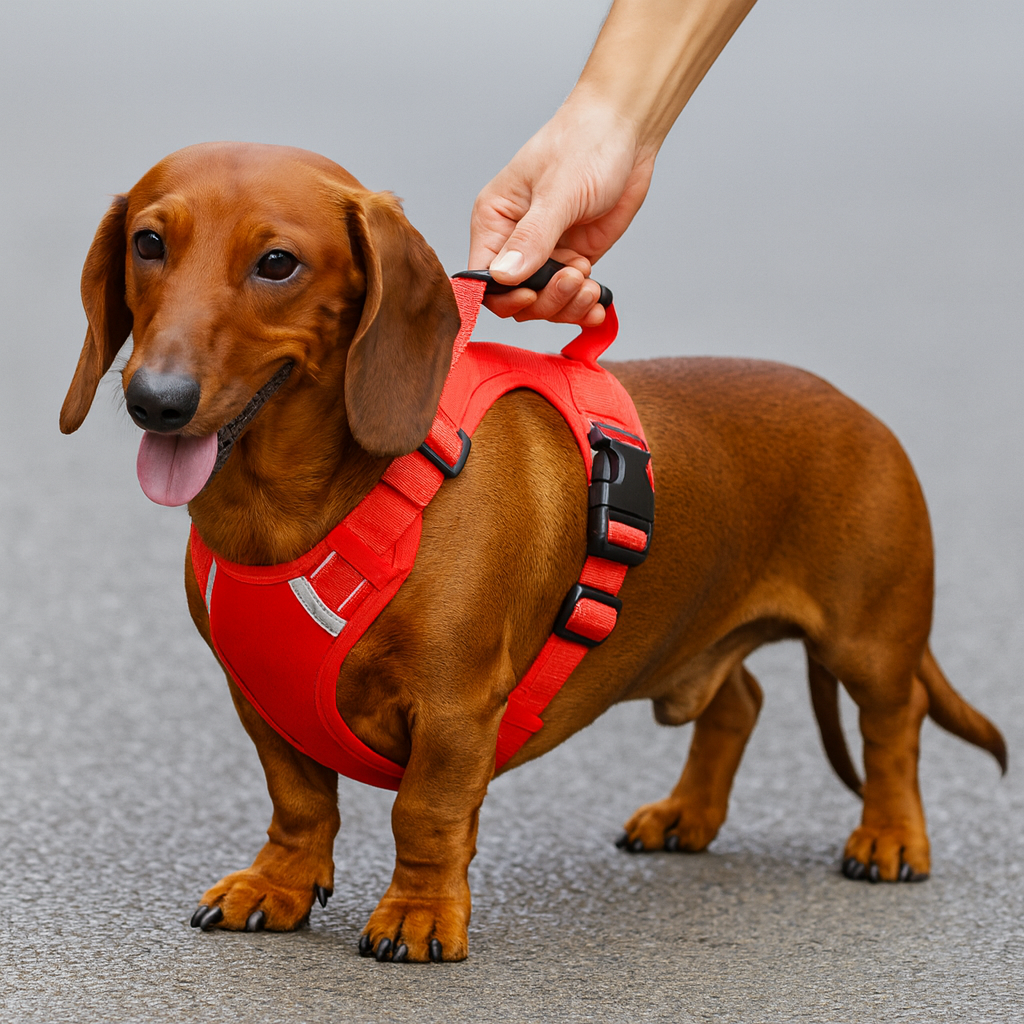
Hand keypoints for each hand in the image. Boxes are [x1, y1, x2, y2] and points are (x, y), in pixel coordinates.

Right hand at [469, 97, 655, 324]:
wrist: (627, 129)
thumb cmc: (585, 143)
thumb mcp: (559, 192)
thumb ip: (531, 238)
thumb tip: (502, 277)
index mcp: (495, 220)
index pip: (482, 277)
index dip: (503, 295)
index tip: (531, 293)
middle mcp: (515, 241)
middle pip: (514, 298)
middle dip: (545, 300)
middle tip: (574, 278)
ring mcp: (546, 253)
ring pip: (544, 303)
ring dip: (567, 304)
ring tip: (590, 285)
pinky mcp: (574, 259)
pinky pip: (570, 297)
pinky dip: (583, 308)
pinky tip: (598, 304)